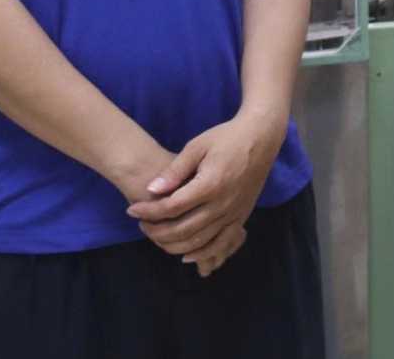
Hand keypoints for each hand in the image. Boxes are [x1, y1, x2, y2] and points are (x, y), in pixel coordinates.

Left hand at [99, 130, 243, 276]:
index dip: (149, 212)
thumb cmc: (226, 137)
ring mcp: (234, 214)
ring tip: (157, 237)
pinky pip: (221, 244)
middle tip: (141, 225)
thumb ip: (175, 170)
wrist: (261, 138)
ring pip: (200, 242)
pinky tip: (186, 255)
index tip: (132, 210)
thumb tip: (152, 189)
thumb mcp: (197, 146)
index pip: (172, 207)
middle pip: (184, 230)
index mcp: (210, 184)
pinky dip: (202, 254)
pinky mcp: (242, 217)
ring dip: (175, 245)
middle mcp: (223, 204)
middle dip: (157, 231)